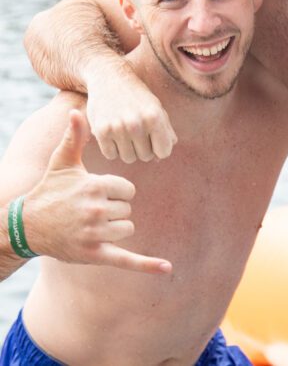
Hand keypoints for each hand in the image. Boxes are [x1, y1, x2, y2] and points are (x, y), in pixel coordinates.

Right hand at [23, 110, 171, 274]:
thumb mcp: (63, 162)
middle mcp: (95, 210)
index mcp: (94, 186)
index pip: (128, 189)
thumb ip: (74, 137)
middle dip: (114, 210)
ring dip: (116, 228)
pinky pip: (127, 260)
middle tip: (89, 211)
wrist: (26, 227)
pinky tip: (167, 268)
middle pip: (128, 209)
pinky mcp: (94, 255)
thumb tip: (77, 111)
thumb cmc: (50, 190)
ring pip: (128, 229)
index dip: (116, 191)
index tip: (97, 193)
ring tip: (92, 225)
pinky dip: (148, 265)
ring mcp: (94, 234)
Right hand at [86, 64, 176, 162]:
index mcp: (154, 117)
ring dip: (128, 149)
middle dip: (144, 148)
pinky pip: (111, 155)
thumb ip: (165, 131)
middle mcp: (137, 124)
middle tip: (138, 134)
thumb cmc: (137, 96)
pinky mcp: (101, 131)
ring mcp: (118, 128)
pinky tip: (113, 133)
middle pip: (145, 157)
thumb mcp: (156, 108)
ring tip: (126, 133)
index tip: (154, 141)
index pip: (164, 152)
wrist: (109, 78)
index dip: (159, 148)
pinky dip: (112, 148)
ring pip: (128, 158)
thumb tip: (162, 157)